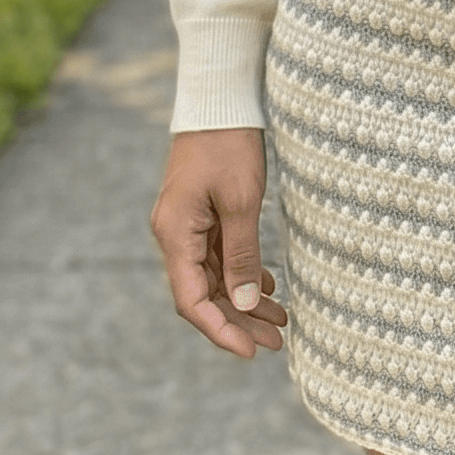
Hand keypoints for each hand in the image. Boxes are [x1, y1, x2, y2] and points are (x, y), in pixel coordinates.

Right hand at [151, 128, 287, 357]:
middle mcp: (175, 236)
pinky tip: (267, 287)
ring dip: (244, 300)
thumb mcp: (241, 202)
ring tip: (280, 321)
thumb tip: (242, 304)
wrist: (219, 102)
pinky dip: (243, 273)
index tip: (250, 352)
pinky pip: (220, 256)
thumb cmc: (229, 146)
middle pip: (205, 293)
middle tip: (276, 342)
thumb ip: (242, 254)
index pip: (192, 301)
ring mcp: (188, 226)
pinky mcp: (202, 216)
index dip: (220, 330)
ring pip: (215, 277)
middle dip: (239, 321)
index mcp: (175, 235)